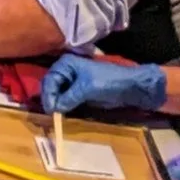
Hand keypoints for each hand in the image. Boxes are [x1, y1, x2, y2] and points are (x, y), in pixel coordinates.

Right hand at [40, 54, 169, 115]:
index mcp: (67, 63)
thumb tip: (54, 109)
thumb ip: (68, 98)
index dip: (48, 95)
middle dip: (50, 99)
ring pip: (56, 94)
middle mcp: (67, 70)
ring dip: (56, 104)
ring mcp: (72, 82)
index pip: (50, 80)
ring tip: (56, 115)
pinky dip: (63, 106)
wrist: (130, 88)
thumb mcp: (87, 89)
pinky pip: (65, 99)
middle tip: (52, 114)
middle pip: (51, 86)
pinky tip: (62, 113)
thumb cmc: (109, 82)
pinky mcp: (78, 92)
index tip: (51, 110)